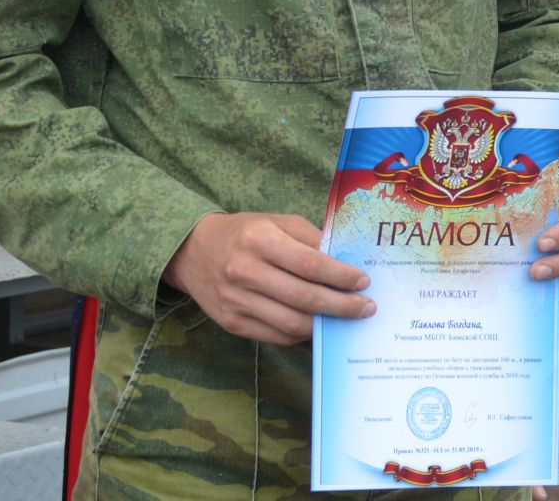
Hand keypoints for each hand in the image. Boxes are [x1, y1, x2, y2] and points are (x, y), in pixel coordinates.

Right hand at [163, 212, 373, 345]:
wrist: (192, 252)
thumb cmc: (244, 233)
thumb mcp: (276, 222)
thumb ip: (310, 239)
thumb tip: (346, 262)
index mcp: (259, 240)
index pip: (309, 264)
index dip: (340, 276)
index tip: (363, 281)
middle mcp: (245, 271)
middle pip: (304, 297)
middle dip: (341, 306)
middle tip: (366, 307)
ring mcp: (236, 301)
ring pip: (291, 323)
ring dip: (324, 325)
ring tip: (345, 320)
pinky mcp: (232, 324)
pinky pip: (276, 336)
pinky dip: (302, 334)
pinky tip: (317, 326)